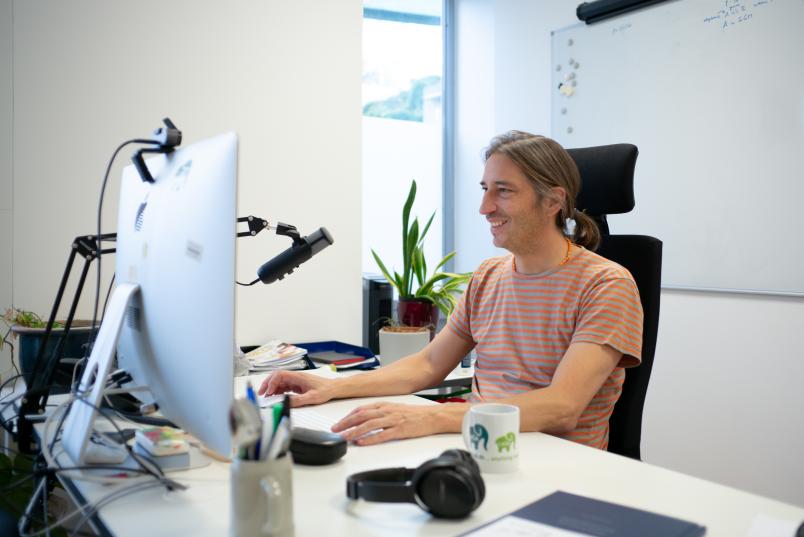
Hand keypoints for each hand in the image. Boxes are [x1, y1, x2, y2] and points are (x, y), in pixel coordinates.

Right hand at [257, 371, 334, 406]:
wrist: (334, 388)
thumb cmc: (326, 389)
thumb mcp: (312, 397)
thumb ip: (299, 400)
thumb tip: (286, 403)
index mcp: (298, 376)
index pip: (280, 375)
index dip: (271, 382)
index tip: (268, 392)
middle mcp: (295, 377)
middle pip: (277, 376)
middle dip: (268, 383)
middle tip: (262, 393)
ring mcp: (296, 381)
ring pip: (279, 382)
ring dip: (272, 388)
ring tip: (267, 397)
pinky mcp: (297, 385)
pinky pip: (284, 386)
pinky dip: (278, 391)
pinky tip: (276, 397)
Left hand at [331, 402, 450, 445]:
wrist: (433, 416)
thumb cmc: (415, 414)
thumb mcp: (395, 408)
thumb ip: (380, 412)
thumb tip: (364, 418)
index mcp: (384, 405)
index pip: (361, 409)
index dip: (347, 416)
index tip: (338, 423)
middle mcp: (387, 411)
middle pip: (362, 416)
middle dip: (346, 423)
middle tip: (336, 430)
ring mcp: (393, 420)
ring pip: (369, 425)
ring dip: (354, 431)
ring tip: (345, 437)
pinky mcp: (400, 430)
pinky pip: (382, 434)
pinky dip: (370, 439)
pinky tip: (362, 442)